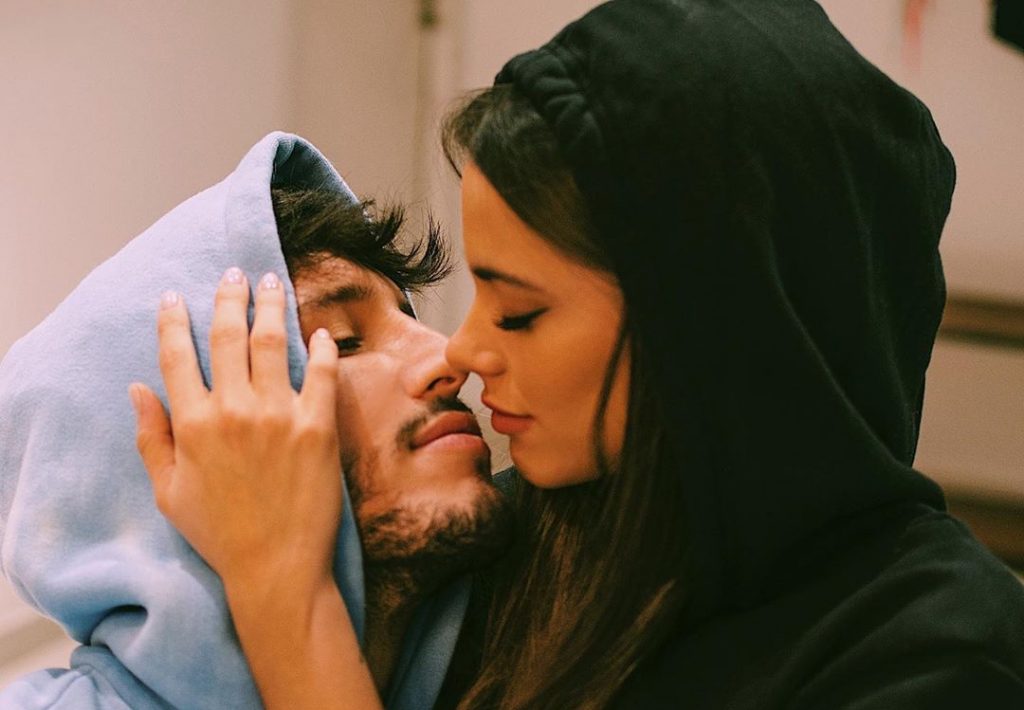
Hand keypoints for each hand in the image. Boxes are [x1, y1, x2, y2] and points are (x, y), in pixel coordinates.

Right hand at [131, 268, 341, 593]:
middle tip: (235, 273)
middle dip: (228, 296)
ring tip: (273, 282)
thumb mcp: (168, 491)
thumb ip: (151, 437)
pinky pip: (323, 373)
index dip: (172, 320)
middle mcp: (235, 409)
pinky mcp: (319, 425)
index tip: (172, 296)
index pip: (177, 355)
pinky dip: (321, 348)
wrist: (276, 566)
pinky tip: (318, 331)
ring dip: (271, 306)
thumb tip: (138, 389)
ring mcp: (280, 414)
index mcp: (194, 423)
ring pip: (272, 342)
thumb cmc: (219, 533)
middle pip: (227, 335)